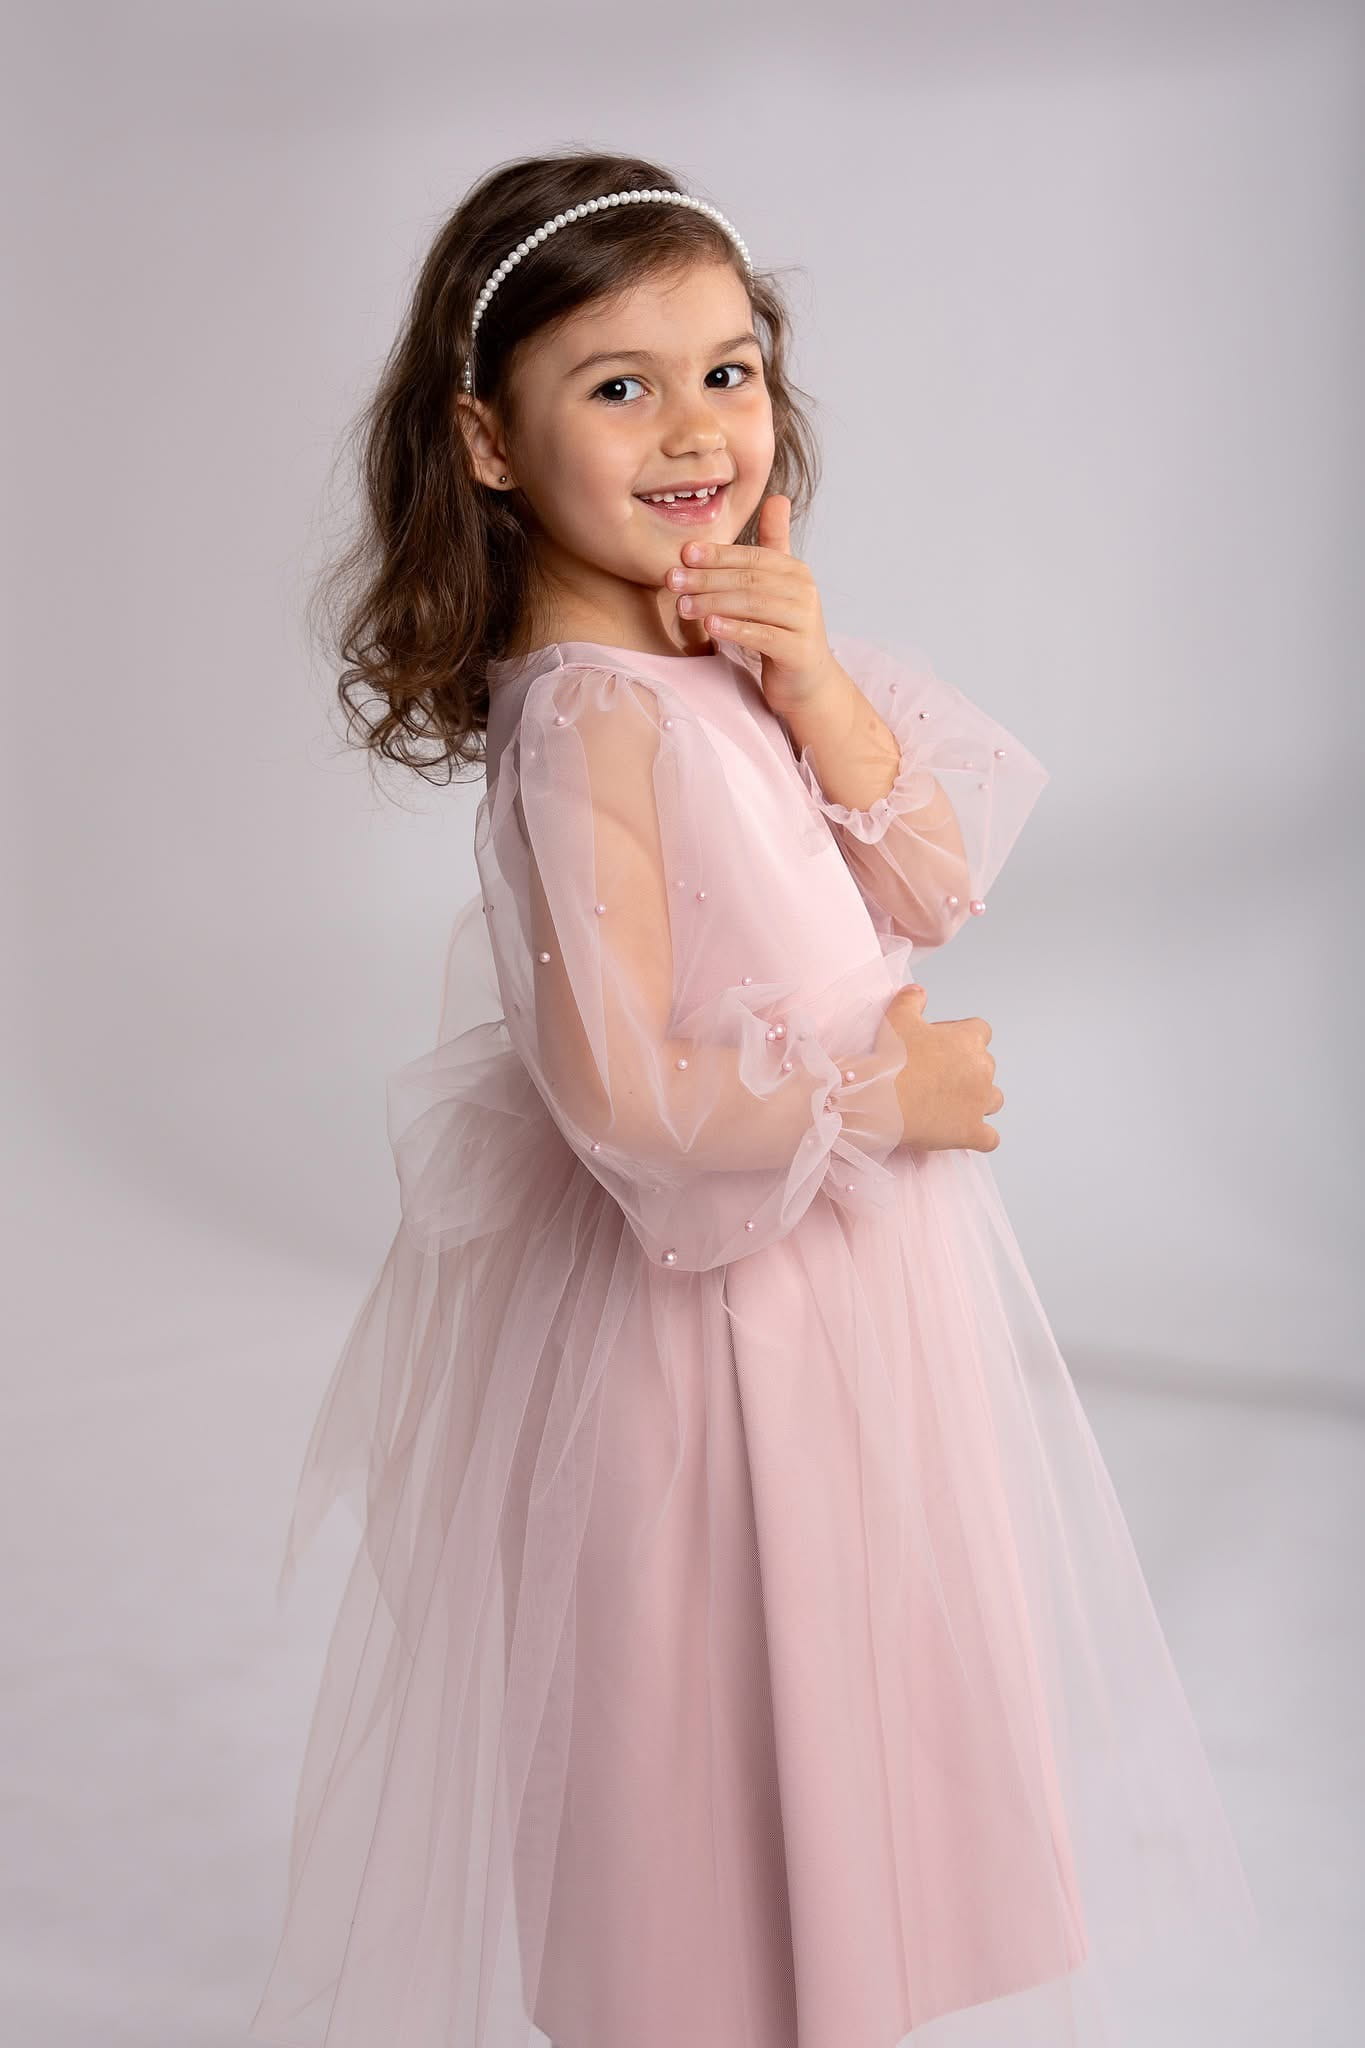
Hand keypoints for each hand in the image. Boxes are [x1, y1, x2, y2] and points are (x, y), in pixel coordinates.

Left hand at [664, 494, 839, 713]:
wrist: (808, 683)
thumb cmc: (783, 631)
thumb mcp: (777, 587)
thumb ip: (774, 545)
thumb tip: (777, 497)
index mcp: (794, 570)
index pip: (750, 556)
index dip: (716, 554)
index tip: (683, 554)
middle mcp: (803, 590)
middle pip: (748, 579)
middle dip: (707, 578)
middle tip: (673, 580)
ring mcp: (804, 620)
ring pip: (753, 605)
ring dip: (714, 603)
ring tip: (683, 606)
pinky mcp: (799, 650)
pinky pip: (763, 635)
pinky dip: (735, 629)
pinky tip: (710, 627)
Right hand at [873, 984, 1004, 1153]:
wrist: (880, 1099)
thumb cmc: (890, 1058)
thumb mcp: (897, 1017)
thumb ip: (911, 1000)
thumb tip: (919, 991)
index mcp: (969, 1040)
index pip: (981, 1032)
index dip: (962, 1038)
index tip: (941, 1046)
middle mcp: (982, 1070)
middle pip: (986, 1066)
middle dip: (968, 1070)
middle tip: (936, 1077)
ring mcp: (980, 1103)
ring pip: (994, 1100)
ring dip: (978, 1101)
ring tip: (950, 1105)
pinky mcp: (973, 1132)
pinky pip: (990, 1138)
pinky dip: (981, 1136)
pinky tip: (966, 1134)